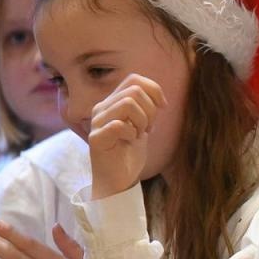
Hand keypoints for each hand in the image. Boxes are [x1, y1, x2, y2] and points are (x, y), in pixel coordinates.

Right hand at [89, 74, 165, 198]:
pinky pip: (119, 125)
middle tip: (148, 127)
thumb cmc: (129, 152)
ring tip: (139, 134)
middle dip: (150, 109)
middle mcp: (101, 108)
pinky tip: (130, 142)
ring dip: (142, 120)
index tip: (162, 107)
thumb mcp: (142, 125)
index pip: (134, 79)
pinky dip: (132, 133)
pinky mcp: (96, 139)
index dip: (154, 89)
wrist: (118, 180)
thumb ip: (145, 107)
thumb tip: (157, 94)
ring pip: (128, 103)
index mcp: (112, 102)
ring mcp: (97, 123)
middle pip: (134, 90)